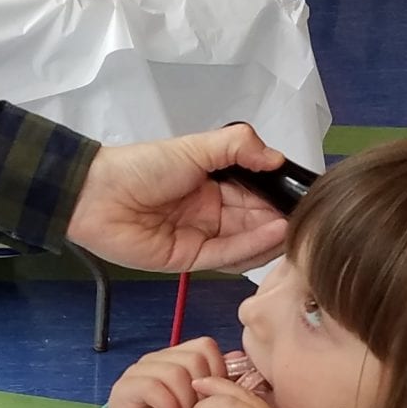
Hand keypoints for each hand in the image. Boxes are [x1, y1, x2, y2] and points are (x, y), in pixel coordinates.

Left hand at [65, 125, 292, 275]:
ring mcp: (201, 237)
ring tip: (296, 227)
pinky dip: (251, 248)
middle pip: (254, 219)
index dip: (278, 193)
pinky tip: (273, 234)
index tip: (305, 194)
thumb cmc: (143, 166)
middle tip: (308, 217)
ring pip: (245, 241)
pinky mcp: (190, 260)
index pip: (255, 192)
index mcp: (212, 183)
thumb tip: (276, 158)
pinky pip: (226, 256)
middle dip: (280, 217)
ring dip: (271, 235)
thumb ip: (237, 147)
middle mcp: (211, 211)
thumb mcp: (194, 147)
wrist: (97, 196)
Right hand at [102, 336, 226, 407]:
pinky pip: (152, 385)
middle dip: (202, 390)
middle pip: (193, 358)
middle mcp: (156, 359)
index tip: (212, 399)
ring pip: (175, 371)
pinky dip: (169, 404)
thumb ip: (218, 386)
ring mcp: (138, 371)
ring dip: (186, 400)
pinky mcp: (124, 388)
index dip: (216, 372)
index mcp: (175, 358)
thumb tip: (238, 360)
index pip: (205, 346)